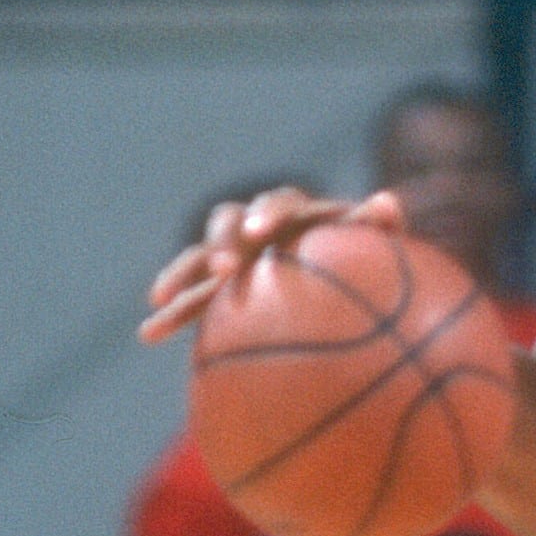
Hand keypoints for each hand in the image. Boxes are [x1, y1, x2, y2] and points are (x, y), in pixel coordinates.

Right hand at [138, 187, 403, 343]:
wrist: (350, 287)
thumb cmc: (370, 262)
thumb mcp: (380, 249)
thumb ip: (380, 226)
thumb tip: (386, 201)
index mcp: (297, 213)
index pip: (280, 205)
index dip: (269, 214)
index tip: (264, 233)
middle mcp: (258, 227)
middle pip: (229, 223)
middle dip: (222, 243)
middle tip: (223, 268)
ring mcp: (236, 255)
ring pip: (200, 258)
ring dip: (183, 275)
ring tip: (161, 299)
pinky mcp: (219, 288)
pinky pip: (192, 299)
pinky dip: (173, 314)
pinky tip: (148, 334)